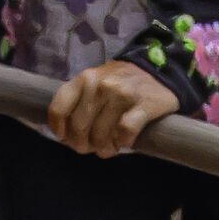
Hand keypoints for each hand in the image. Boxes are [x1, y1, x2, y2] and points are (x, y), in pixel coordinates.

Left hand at [47, 59, 179, 157]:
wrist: (159, 72)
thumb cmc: (121, 83)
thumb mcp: (95, 83)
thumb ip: (79, 102)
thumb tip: (66, 136)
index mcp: (85, 79)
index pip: (59, 108)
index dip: (59, 129)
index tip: (65, 138)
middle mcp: (101, 85)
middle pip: (79, 128)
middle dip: (83, 144)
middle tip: (91, 147)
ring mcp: (122, 94)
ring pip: (101, 135)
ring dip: (104, 148)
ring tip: (109, 147)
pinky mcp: (144, 105)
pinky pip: (125, 133)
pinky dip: (122, 143)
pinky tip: (124, 142)